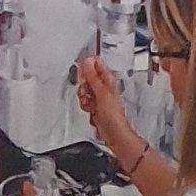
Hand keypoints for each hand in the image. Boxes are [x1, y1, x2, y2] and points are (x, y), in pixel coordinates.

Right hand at [74, 54, 139, 171]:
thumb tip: (87, 62)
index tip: (82, 72)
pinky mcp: (94, 105)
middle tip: (87, 92)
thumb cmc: (113, 116)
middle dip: (83, 84)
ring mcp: (99, 96)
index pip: (96, 63)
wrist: (113, 133)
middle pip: (87, 77)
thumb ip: (93, 77)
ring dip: (83, 96)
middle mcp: (104, 86)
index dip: (86, 65)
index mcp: (109, 79)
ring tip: (89, 102)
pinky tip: (89, 109)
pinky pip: (84, 100)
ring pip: (84, 89)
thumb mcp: (101, 93)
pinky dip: (84, 105)